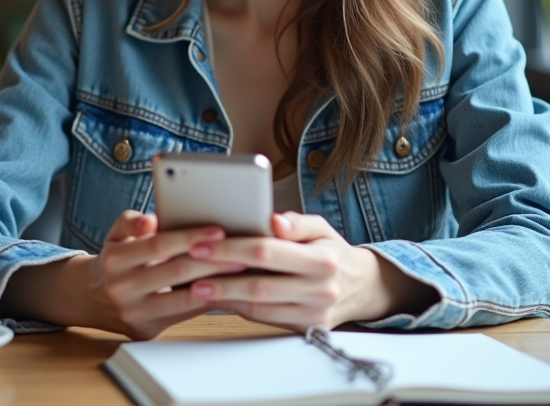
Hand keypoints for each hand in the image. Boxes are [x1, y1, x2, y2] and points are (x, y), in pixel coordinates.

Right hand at [84, 210, 245, 338]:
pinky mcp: (147, 330)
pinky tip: (226, 290)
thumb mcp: (116, 235)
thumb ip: (131, 221)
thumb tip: (150, 219)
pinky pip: (183, 315)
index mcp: (116, 259)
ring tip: (240, 271)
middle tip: (241, 252)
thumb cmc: (117, 259)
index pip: (158, 245)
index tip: (218, 231)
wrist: (94, 298)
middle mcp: (122, 288)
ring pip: (182, 298)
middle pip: (174, 272)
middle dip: (211, 261)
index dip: (189, 238)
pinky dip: (206, 302)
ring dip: (215, 284)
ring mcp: (134, 312)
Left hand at [184, 212, 437, 331]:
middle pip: (258, 285)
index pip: (266, 252)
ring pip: (258, 308)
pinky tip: (218, 297)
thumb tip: (273, 220)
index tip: (201, 245)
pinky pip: (264, 319)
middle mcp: (320, 290)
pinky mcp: (305, 330)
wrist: (360, 287)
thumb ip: (296, 222)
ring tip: (194, 286)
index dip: (230, 248)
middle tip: (189, 270)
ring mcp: (313, 315)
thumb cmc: (331, 251)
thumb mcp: (321, 227)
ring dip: (223, 298)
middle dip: (219, 277)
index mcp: (322, 260)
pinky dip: (238, 308)